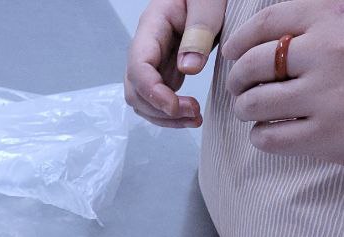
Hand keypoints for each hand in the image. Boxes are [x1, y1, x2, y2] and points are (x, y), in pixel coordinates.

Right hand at [125, 0, 225, 127]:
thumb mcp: (208, 0)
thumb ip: (199, 29)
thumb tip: (188, 69)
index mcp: (152, 26)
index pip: (138, 67)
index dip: (152, 93)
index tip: (175, 107)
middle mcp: (147, 47)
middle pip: (135, 89)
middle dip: (160, 109)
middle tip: (193, 113)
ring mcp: (154, 60)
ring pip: (143, 100)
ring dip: (165, 117)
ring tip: (195, 119)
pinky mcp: (166, 70)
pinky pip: (158, 99)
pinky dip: (171, 113)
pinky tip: (191, 115)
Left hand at [222, 0, 343, 164]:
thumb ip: (319, 22)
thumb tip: (259, 39)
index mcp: (340, 15)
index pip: (267, 22)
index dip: (239, 41)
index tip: (231, 54)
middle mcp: (332, 50)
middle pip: (252, 65)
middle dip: (237, 80)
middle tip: (241, 89)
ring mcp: (329, 95)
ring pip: (254, 104)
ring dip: (246, 110)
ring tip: (256, 111)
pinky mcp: (329, 137)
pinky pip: (269, 138)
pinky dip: (262, 135)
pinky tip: (273, 131)